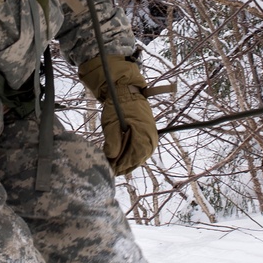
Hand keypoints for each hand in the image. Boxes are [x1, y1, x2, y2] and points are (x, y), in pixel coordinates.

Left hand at [78, 55, 158, 175]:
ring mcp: (152, 135)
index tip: (111, 170)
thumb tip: (111, 157)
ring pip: (142, 156)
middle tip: (112, 171)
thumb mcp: (111, 123)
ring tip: (118, 167)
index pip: (134, 157)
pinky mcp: (149, 133)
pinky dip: (134, 155)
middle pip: (139, 158)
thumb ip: (112, 142)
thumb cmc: (118, 106)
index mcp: (143, 133)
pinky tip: (125, 159)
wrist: (127, 91)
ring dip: (130, 162)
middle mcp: (151, 136)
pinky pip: (144, 149)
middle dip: (126, 165)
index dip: (122, 165)